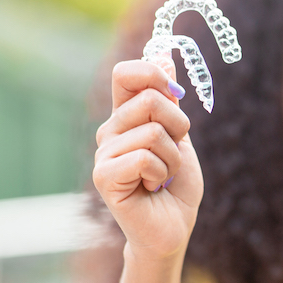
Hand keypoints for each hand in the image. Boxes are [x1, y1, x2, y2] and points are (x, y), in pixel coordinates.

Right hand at [93, 59, 203, 261]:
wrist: (174, 226)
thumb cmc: (177, 184)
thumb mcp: (179, 134)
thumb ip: (168, 99)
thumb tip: (163, 56)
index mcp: (126, 116)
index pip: (126, 74)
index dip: (153, 74)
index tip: (173, 94)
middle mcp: (110, 130)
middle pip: (151, 100)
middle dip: (178, 127)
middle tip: (173, 154)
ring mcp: (104, 153)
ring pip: (153, 132)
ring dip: (173, 158)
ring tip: (162, 176)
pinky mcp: (104, 176)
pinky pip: (145, 157)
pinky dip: (162, 173)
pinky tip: (153, 187)